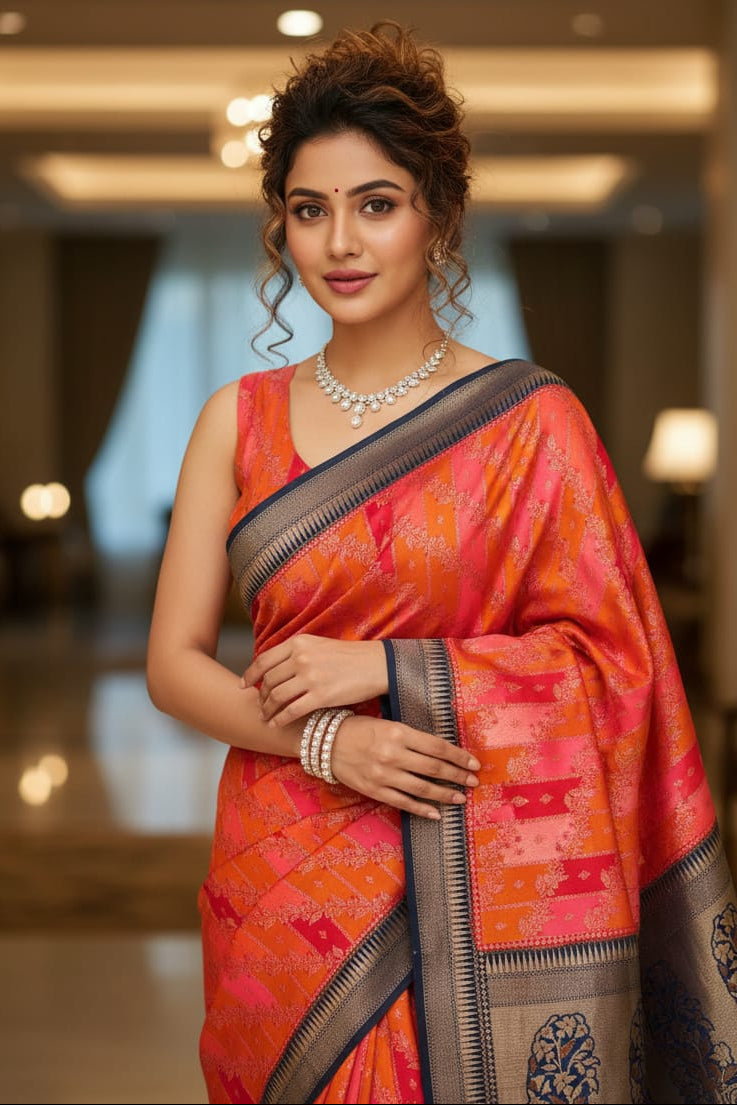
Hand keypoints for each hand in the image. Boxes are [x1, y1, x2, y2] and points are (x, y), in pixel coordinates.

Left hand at [242, 634, 387, 725]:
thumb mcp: (318, 645)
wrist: (375, 665)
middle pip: (268, 680)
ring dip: (267, 709)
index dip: (249, 674)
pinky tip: (275, 724)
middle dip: (260, 696)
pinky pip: (291, 711)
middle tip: (259, 705)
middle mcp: (301, 658)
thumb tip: (275, 668)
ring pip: (276, 696)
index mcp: (298, 643)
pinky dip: (279, 719)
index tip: (243, 685)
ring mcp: (310, 677)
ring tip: (265, 717)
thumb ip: (296, 653)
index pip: (264, 660)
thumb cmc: (348, 656)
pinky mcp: (320, 696)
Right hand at [330, 713, 480, 819]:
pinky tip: (436, 814)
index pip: (437, 746)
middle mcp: (393, 754)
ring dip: (445, 795)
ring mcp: (384, 775)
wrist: (326, 743)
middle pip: (434, 768)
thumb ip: (412, 736)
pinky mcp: (375, 790)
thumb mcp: (388, 724)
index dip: (459, 756)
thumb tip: (442, 749)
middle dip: (457, 776)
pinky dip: (422, 810)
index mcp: (398, 733)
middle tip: (473, 782)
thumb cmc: (359, 729)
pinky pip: (403, 803)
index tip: (474, 763)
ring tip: (460, 798)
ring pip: (422, 788)